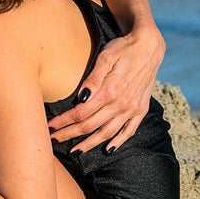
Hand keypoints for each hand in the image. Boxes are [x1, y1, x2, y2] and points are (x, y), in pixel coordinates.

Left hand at [47, 26, 163, 153]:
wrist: (149, 47)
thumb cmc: (123, 48)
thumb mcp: (105, 57)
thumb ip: (93, 79)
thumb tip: (80, 98)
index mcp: (110, 91)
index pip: (81, 113)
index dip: (64, 122)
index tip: (50, 127)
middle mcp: (121, 104)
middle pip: (90, 126)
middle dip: (70, 134)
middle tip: (54, 140)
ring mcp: (132, 109)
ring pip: (107, 133)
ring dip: (90, 144)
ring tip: (75, 151)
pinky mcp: (141, 110)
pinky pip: (129, 131)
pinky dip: (118, 142)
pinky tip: (108, 149)